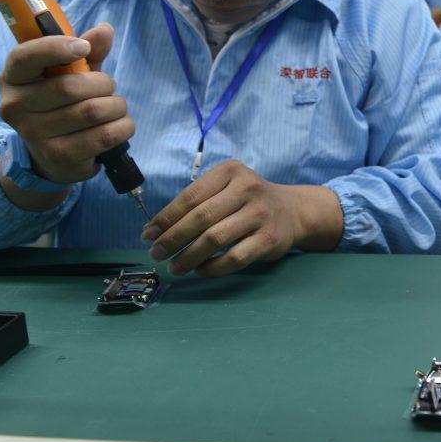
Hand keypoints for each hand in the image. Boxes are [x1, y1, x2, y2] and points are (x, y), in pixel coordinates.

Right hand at [0, 23, 131, 184]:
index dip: (56, 48)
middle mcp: (15, 106)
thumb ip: (88, 51)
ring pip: (93, 111)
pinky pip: (105, 135)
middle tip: (108, 87)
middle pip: (71, 87)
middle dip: (103, 83)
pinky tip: (120, 124)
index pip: (25, 56)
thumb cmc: (62, 104)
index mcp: (12, 78)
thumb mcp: (72, 74)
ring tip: (115, 107)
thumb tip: (104, 30)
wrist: (53, 157)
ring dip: (116, 106)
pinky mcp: (59, 156)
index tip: (83, 47)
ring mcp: (34, 134)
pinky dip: (123, 126)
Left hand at [141, 160, 343, 276]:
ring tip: (175, 267)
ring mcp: (260, 214)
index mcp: (230, 172)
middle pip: (200, 218)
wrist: (292, 211)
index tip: (148, 235)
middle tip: (157, 254)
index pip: (190, 196)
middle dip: (173, 239)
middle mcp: (247, 188)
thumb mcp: (225, 188)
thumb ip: (195, 203)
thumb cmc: (247, 200)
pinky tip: (200, 269)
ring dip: (188, 256)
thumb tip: (154, 231)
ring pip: (215, 239)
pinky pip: (233, 258)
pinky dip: (212, 268)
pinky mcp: (269, 239)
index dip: (165, 218)